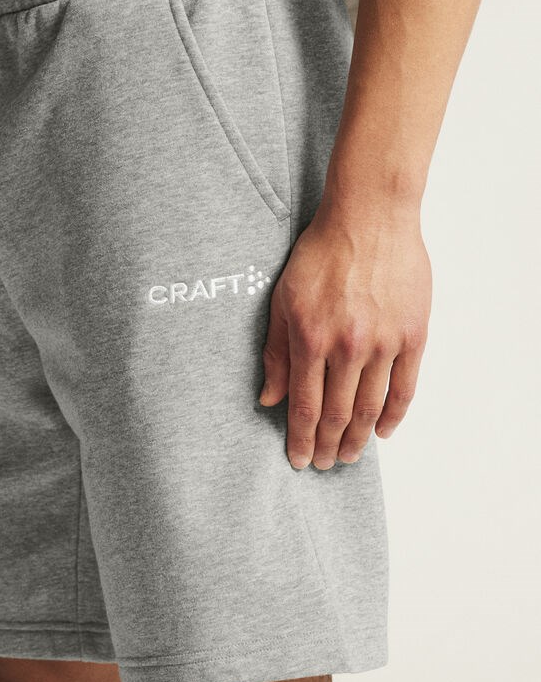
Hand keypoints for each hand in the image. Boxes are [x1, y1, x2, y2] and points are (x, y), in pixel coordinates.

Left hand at [259, 195, 430, 468]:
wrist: (369, 216)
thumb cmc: (320, 253)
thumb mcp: (283, 299)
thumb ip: (276, 352)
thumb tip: (268, 398)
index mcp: (311, 339)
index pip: (304, 407)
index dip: (300, 440)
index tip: (298, 460)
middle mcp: (348, 347)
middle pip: (336, 414)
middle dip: (326, 446)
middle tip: (322, 464)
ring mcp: (384, 343)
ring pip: (370, 408)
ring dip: (357, 438)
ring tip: (347, 456)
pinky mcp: (413, 334)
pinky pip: (405, 387)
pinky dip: (394, 415)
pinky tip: (383, 432)